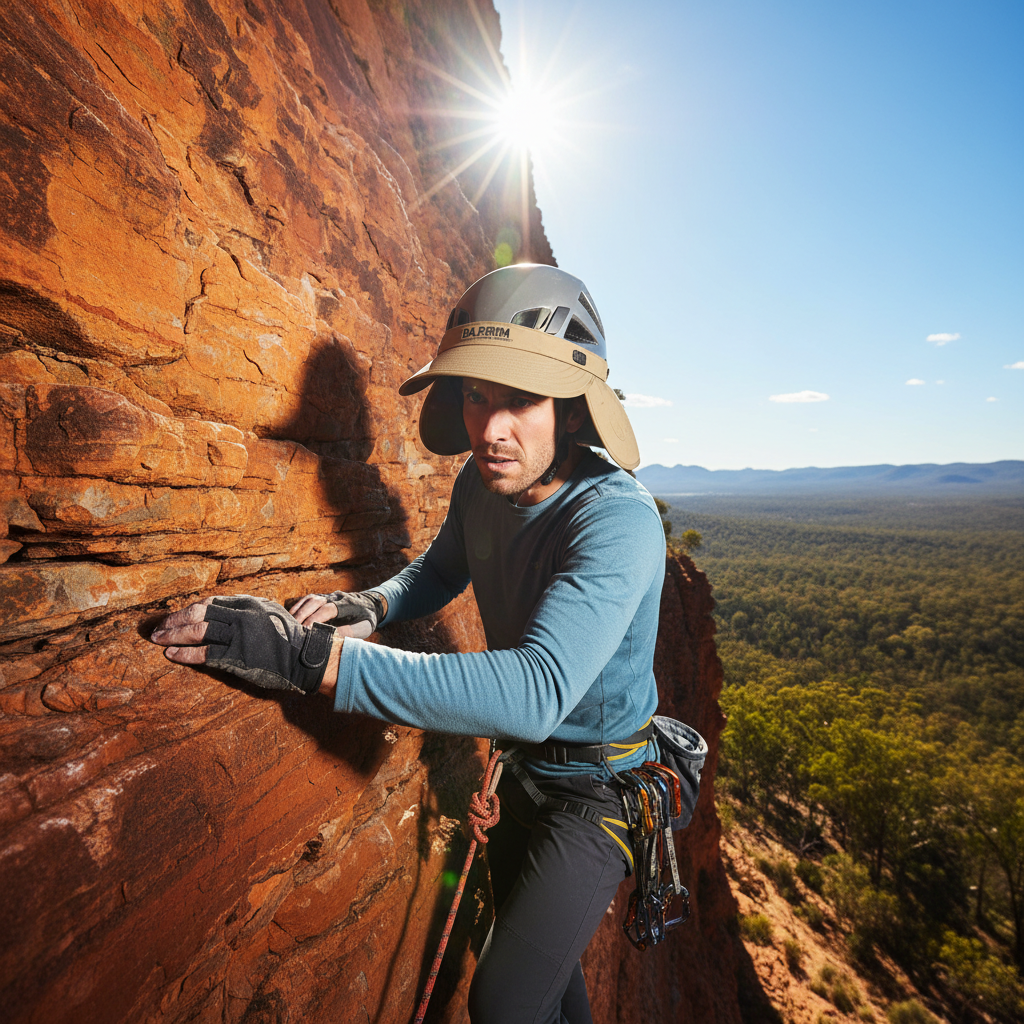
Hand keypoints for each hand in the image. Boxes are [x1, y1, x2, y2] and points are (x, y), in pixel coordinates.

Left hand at [150, 595, 335, 694]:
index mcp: (247, 603)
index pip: (208, 603)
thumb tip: (225, 610)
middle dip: (173, 621)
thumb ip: (247, 610)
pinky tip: (172, 655)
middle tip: (158, 629)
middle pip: (198, 613)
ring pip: (197, 631)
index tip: (175, 618)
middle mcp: (240, 615)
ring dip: (173, 635)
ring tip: (158, 640)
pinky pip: (204, 654)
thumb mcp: (269, 613)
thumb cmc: (288, 637)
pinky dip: (185, 654)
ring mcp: (238, 635)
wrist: (304, 657)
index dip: (187, 610)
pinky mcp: (237, 656)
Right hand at [289, 590, 383, 637]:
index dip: (316, 619)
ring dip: (298, 611)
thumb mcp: (363, 628)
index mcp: (346, 604)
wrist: (370, 603)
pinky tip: (290, 618)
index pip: (327, 609)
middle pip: (314, 602)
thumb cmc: (366, 619)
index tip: (307, 630)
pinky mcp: (322, 597)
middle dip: (302, 615)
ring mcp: (327, 595)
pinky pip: (306, 600)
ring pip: (309, 599)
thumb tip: (330, 638)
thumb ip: (348, 632)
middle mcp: (335, 597)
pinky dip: (297, 608)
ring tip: (289, 626)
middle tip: (294, 631)